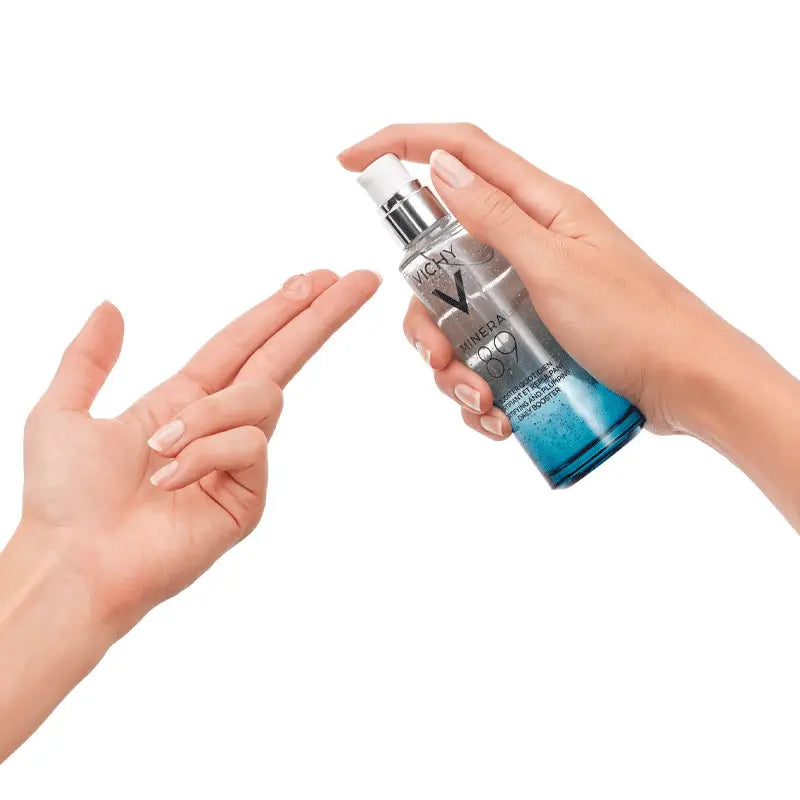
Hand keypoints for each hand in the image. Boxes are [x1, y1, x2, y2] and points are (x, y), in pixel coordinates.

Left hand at [18, 269, 378, 633]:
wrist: (74, 564)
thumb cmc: (63, 501)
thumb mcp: (61, 412)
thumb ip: (87, 358)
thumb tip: (109, 307)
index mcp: (184, 402)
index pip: (245, 342)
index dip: (279, 309)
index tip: (314, 280)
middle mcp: (219, 427)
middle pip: (283, 357)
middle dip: (321, 316)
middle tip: (360, 281)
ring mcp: (238, 462)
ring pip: (259, 399)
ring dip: (209, 414)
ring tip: (159, 450)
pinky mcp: (248, 496)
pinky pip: (247, 446)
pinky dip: (203, 453)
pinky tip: (169, 480)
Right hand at [339, 123, 742, 439]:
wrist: (688, 385)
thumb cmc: (636, 321)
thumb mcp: (556, 265)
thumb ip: (495, 217)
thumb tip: (439, 165)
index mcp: (538, 209)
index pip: (460, 153)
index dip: (400, 146)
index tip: (347, 163)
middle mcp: (526, 247)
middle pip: (442, 262)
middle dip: (426, 319)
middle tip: (438, 360)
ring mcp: (530, 296)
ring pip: (458, 321)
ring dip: (455, 369)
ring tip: (483, 402)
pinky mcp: (536, 338)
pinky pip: (485, 357)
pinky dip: (480, 389)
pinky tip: (498, 417)